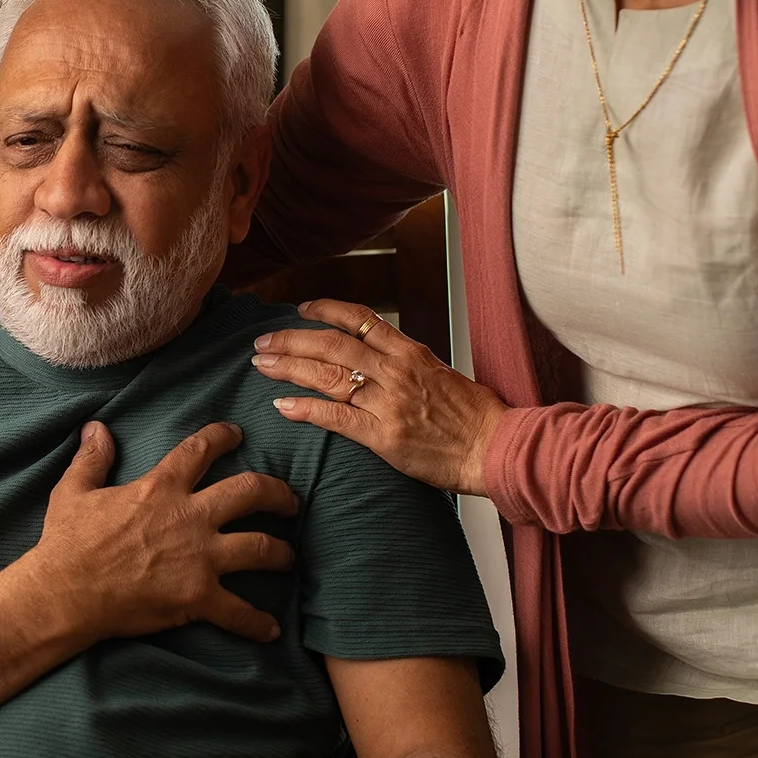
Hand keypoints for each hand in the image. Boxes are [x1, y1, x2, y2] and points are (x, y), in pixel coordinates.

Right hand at [10, 422, 298, 643]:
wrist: (65, 593)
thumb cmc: (67, 542)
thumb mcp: (73, 491)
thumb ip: (92, 459)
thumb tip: (96, 428)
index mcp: (160, 488)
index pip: (200, 450)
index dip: (222, 437)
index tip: (236, 434)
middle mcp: (190, 517)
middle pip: (250, 492)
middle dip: (277, 493)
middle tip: (289, 500)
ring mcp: (199, 558)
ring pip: (260, 548)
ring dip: (281, 552)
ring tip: (290, 556)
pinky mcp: (198, 597)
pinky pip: (239, 611)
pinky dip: (257, 623)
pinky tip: (270, 629)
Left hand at [252, 300, 507, 494]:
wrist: (494, 447)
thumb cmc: (473, 414)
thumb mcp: (441, 372)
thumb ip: (407, 362)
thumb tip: (379, 355)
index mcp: (410, 351)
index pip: (360, 318)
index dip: (324, 311)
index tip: (300, 309)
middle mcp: (396, 370)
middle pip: (333, 344)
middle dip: (292, 340)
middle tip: (264, 342)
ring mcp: (388, 402)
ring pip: (328, 376)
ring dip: (289, 368)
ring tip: (262, 365)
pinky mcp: (383, 435)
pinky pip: (335, 417)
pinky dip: (305, 410)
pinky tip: (282, 405)